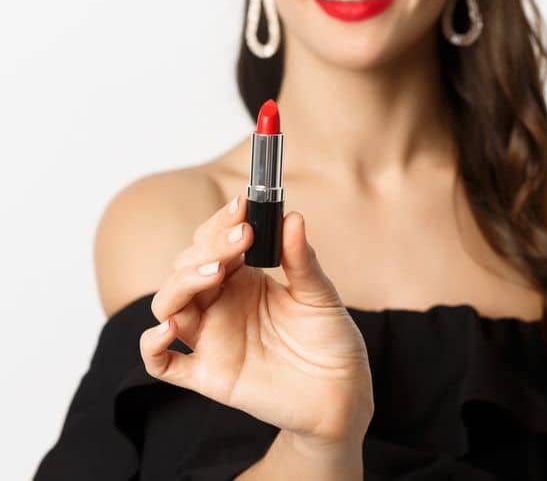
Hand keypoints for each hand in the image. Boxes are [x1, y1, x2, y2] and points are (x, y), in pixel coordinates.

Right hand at [141, 195, 373, 444]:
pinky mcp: (207, 375)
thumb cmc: (330, 338)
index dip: (222, 224)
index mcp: (243, 280)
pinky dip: (153, 346)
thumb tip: (293, 218)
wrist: (340, 390)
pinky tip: (170, 328)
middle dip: (207, 249)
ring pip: (169, 305)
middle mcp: (220, 305)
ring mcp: (210, 339)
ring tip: (215, 272)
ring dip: (182, 284)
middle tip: (240, 239)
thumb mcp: (319, 295)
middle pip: (186, 269)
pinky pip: (162, 362)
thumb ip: (302, 260)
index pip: (214, 244)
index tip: (242, 208)